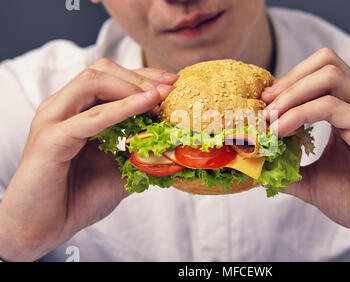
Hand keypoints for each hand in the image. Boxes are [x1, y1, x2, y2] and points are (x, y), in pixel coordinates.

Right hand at [0, 58, 177, 260]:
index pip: (110, 78)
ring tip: (160, 96)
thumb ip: (141, 155)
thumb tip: (174, 150)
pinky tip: (147, 104)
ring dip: (132, 87)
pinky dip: (122, 108)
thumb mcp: (119, 171)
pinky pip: (91, 117)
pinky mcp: (52, 139)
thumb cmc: (76, 199)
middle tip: (171, 85)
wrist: (43, 228)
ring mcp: (54, 120)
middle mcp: (63, 109)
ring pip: (93, 82)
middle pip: (102, 72)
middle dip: (140, 76)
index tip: (172, 82)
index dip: (143, 77)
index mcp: (76, 112)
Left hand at [262, 48, 349, 261]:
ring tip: (271, 118)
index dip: (287, 83)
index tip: (263, 105)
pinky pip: (331, 106)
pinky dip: (300, 114)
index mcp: (349, 110)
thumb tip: (257, 168)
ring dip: (292, 93)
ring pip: (329, 75)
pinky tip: (282, 131)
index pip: (317, 73)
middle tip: (265, 105)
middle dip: (288, 79)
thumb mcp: (313, 182)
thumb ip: (287, 170)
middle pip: (325, 61)